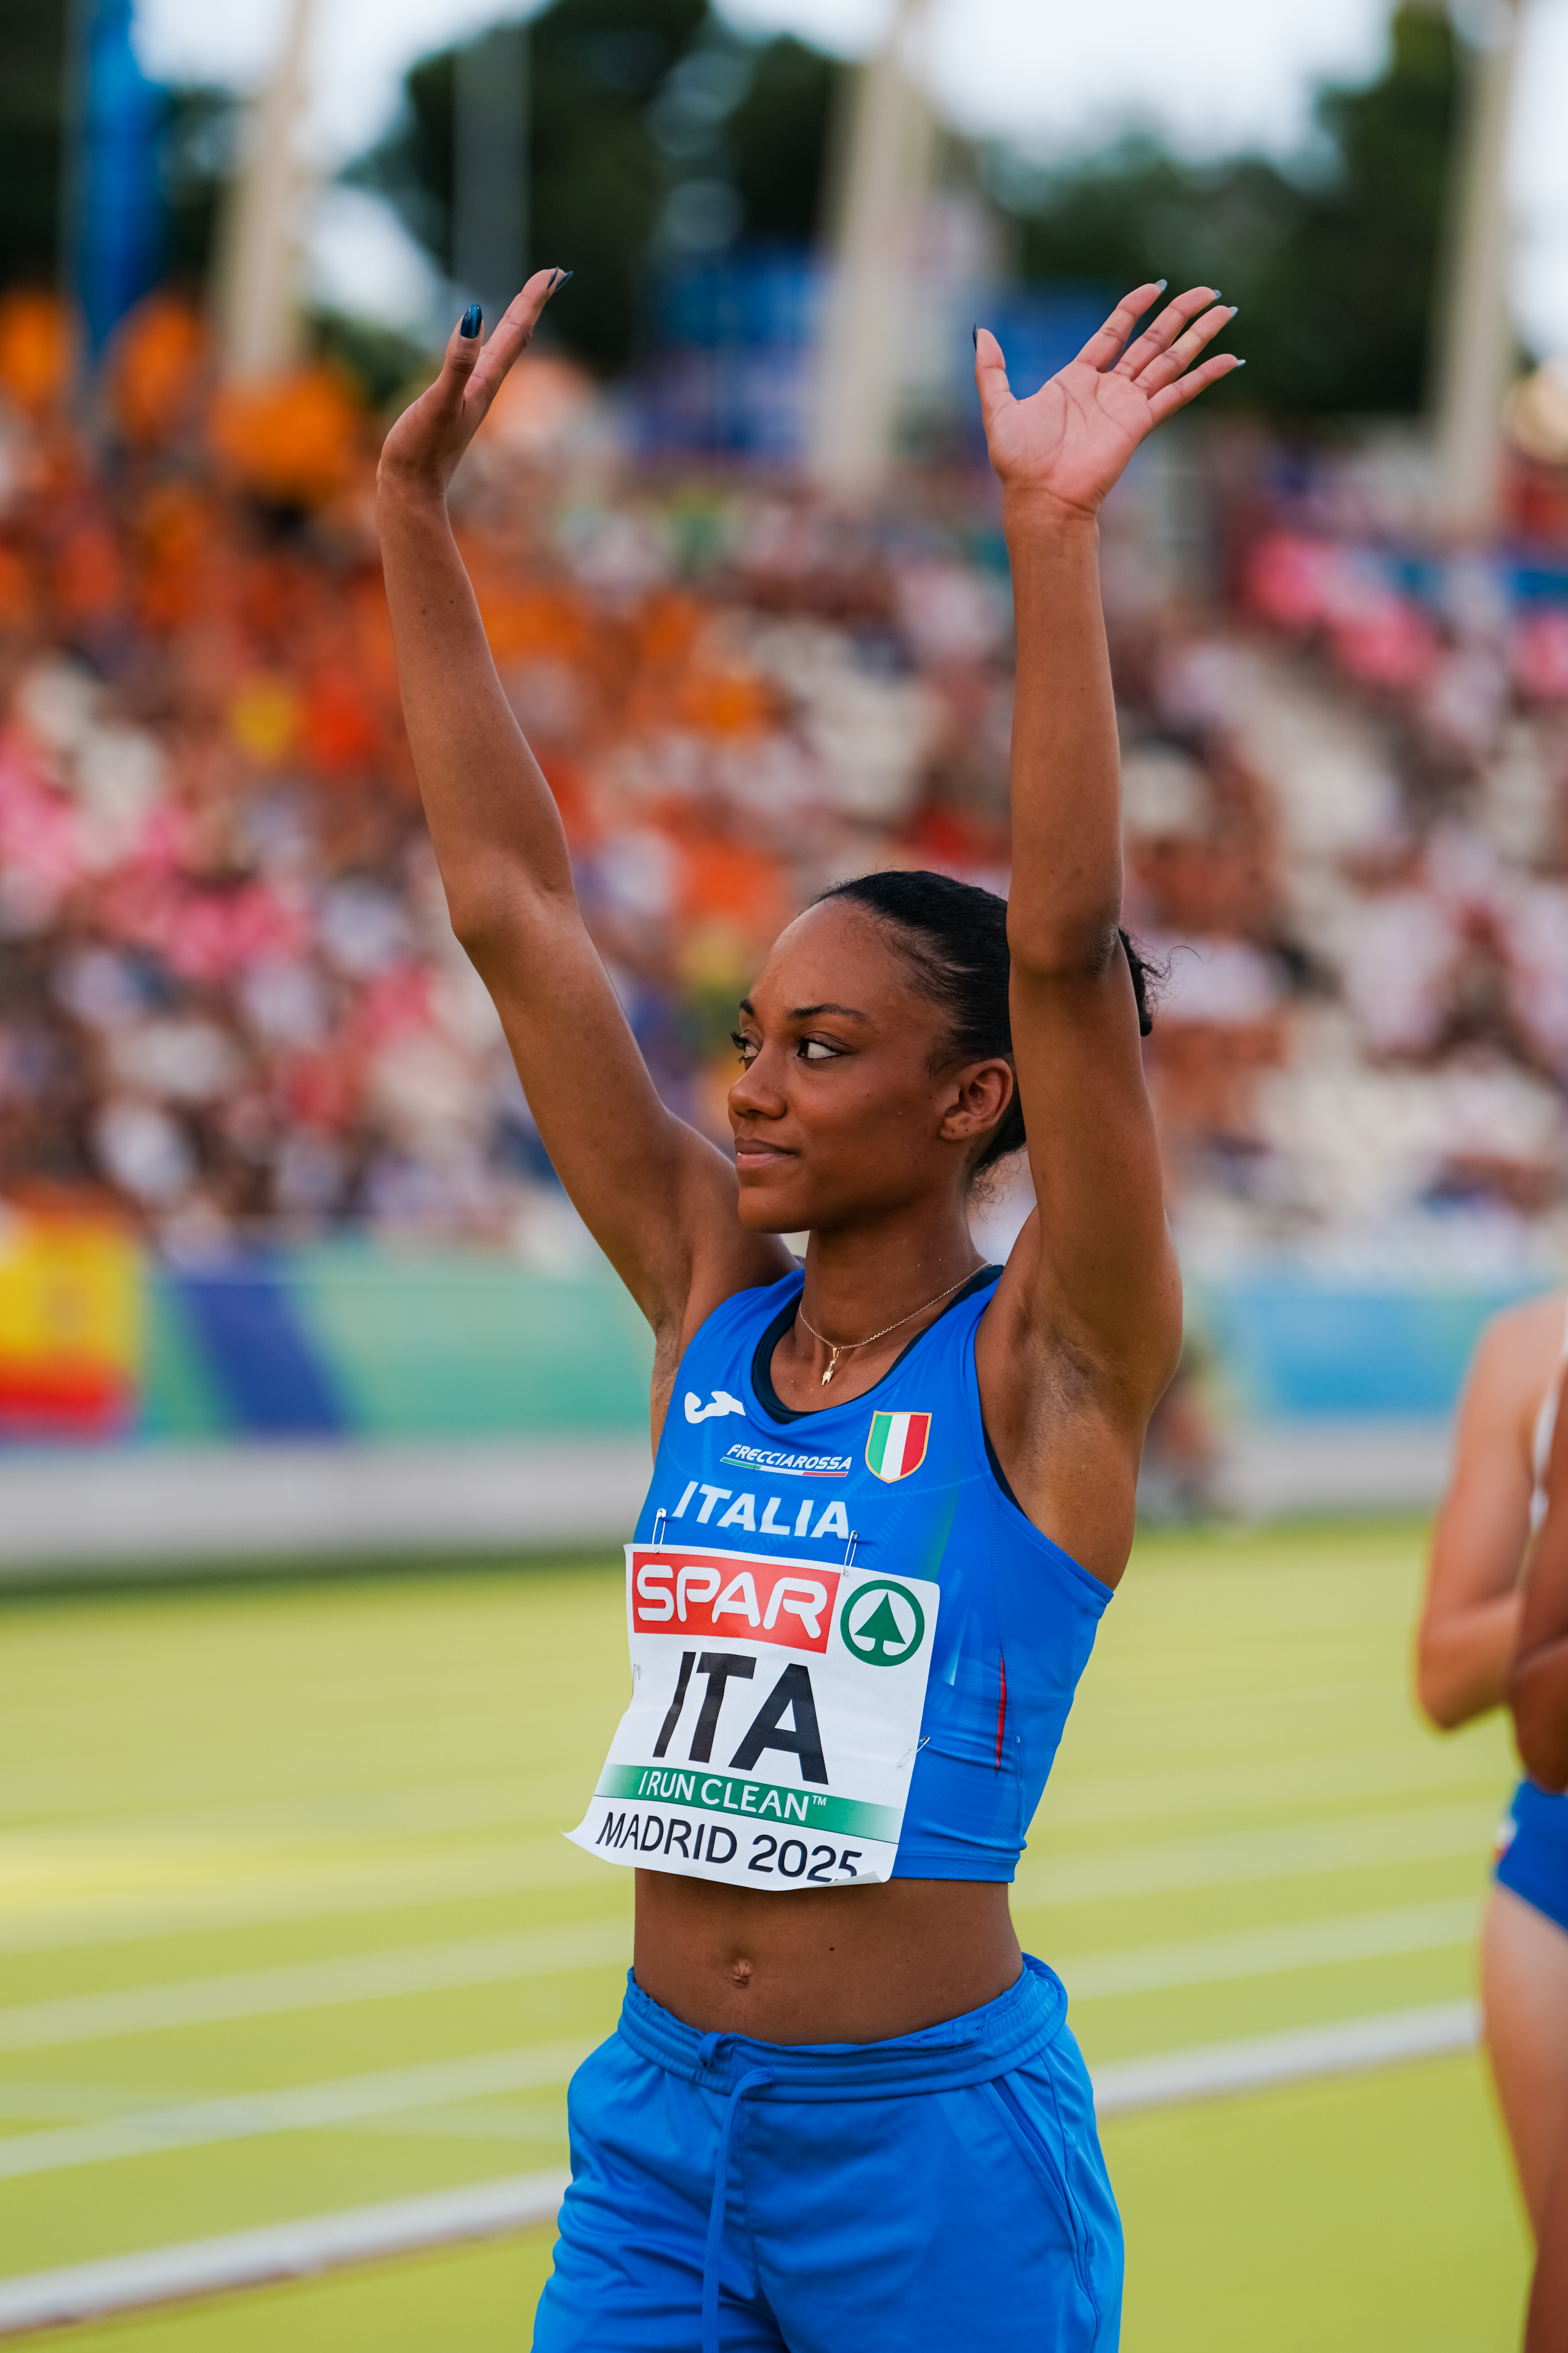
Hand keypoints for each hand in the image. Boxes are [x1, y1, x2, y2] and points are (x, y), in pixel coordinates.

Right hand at [378, 268, 567, 500]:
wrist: (410, 489)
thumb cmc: (421, 449)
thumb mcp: (438, 402)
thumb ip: (457, 364)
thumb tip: (474, 320)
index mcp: (485, 383)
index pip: (516, 332)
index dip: (534, 300)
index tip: (556, 272)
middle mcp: (484, 387)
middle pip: (515, 337)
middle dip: (532, 304)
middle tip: (555, 276)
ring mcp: (470, 396)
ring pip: (501, 351)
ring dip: (516, 324)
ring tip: (528, 303)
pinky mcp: (454, 405)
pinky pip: (480, 365)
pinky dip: (489, 345)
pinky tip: (484, 345)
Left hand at [977, 283, 1238, 524]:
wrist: (1040, 497)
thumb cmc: (1019, 462)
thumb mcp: (997, 407)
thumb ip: (991, 370)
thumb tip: (981, 332)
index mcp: (1078, 378)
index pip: (1115, 332)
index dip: (1134, 307)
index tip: (1156, 285)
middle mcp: (1109, 389)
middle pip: (1153, 340)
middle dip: (1180, 314)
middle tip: (1207, 291)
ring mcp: (1128, 405)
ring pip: (1171, 360)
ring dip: (1199, 335)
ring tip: (1225, 309)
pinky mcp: (1140, 423)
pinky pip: (1178, 394)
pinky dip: (1205, 377)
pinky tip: (1232, 360)